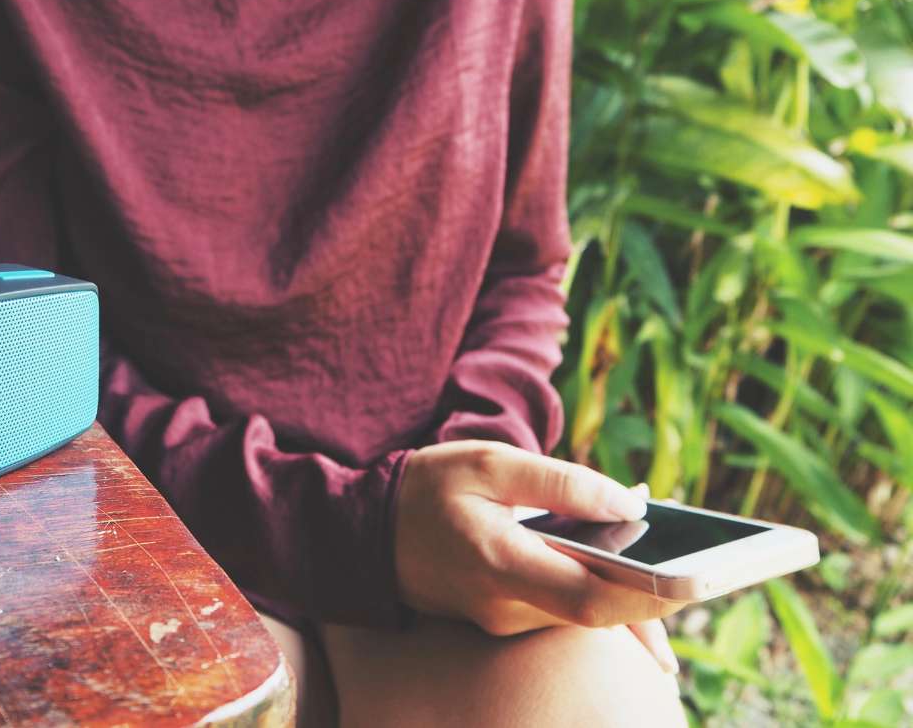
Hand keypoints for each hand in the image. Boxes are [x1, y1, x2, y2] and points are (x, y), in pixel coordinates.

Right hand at [394, 440, 682, 671]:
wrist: (368, 530)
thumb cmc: (428, 487)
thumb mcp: (491, 462)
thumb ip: (561, 482)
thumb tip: (630, 503)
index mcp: (500, 564)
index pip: (589, 596)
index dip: (649, 594)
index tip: (700, 579)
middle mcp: (505, 608)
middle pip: (601, 615)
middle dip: (660, 596)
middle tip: (716, 571)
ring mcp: (504, 621)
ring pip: (589, 618)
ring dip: (639, 599)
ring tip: (693, 572)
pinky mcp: (506, 619)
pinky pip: (568, 613)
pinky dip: (608, 599)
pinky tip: (644, 592)